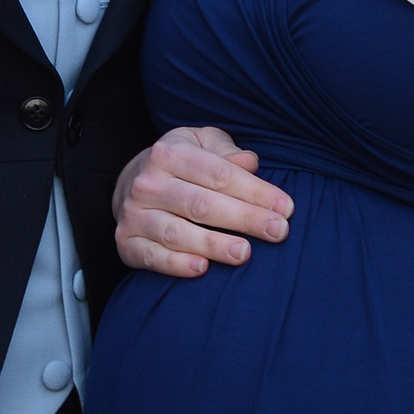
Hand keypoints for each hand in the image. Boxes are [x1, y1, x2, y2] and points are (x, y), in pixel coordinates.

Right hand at [113, 126, 292, 278]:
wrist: (130, 183)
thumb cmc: (181, 165)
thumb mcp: (201, 144)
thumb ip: (226, 151)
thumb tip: (250, 162)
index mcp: (169, 153)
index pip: (219, 174)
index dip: (256, 192)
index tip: (286, 209)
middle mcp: (148, 183)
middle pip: (202, 204)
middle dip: (244, 218)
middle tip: (278, 232)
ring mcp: (134, 214)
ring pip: (177, 233)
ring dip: (213, 245)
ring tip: (244, 253)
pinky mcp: (126, 242)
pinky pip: (153, 257)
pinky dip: (176, 264)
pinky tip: (202, 269)